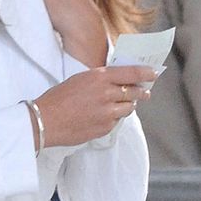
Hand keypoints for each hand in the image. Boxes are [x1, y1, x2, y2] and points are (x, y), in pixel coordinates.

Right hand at [35, 65, 156, 146]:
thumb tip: (120, 79)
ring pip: (128, 108)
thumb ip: (102, 79)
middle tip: (145, 92)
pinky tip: (102, 117)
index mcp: (100, 77)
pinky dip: (114, 118)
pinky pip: (117, 121)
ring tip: (120, 105)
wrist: (46, 121)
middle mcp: (107, 93)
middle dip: (141, 92)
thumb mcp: (81, 79)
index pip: (132, 72)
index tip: (154, 73)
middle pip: (134, 92)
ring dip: (127, 106)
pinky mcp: (105, 128)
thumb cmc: (59, 98)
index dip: (146, 73)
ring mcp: (107, 112)